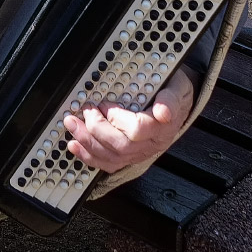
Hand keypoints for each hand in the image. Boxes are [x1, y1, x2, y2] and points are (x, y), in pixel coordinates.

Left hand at [64, 65, 195, 173]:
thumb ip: (171, 98)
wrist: (179, 102)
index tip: (104, 104)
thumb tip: (163, 112)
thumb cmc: (175, 92)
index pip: (138, 129)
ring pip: (112, 157)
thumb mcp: (178, 88)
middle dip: (95, 130)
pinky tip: (75, 146)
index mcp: (163, 127)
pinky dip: (89, 156)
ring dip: (87, 142)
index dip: (116, 118)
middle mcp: (151, 144)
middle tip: (83, 112)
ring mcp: (140, 152)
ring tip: (72, 126)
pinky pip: (109, 163)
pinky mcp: (130, 156)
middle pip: (121, 146)